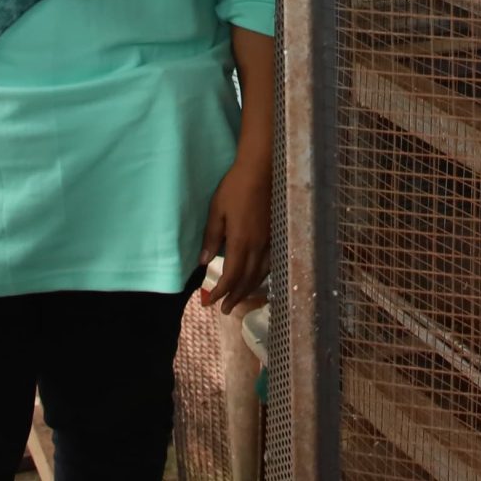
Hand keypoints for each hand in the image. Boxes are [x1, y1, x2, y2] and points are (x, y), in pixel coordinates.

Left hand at [198, 155, 271, 313]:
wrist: (262, 170)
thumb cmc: (235, 188)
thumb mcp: (216, 210)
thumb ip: (212, 237)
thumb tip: (204, 262)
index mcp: (241, 242)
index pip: (231, 276)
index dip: (221, 292)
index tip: (210, 302)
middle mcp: (258, 246)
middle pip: (247, 280)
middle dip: (235, 297)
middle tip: (225, 310)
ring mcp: (270, 241)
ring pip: (260, 274)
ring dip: (249, 290)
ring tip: (239, 299)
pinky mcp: (276, 234)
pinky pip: (270, 263)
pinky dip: (261, 276)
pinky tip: (258, 277)